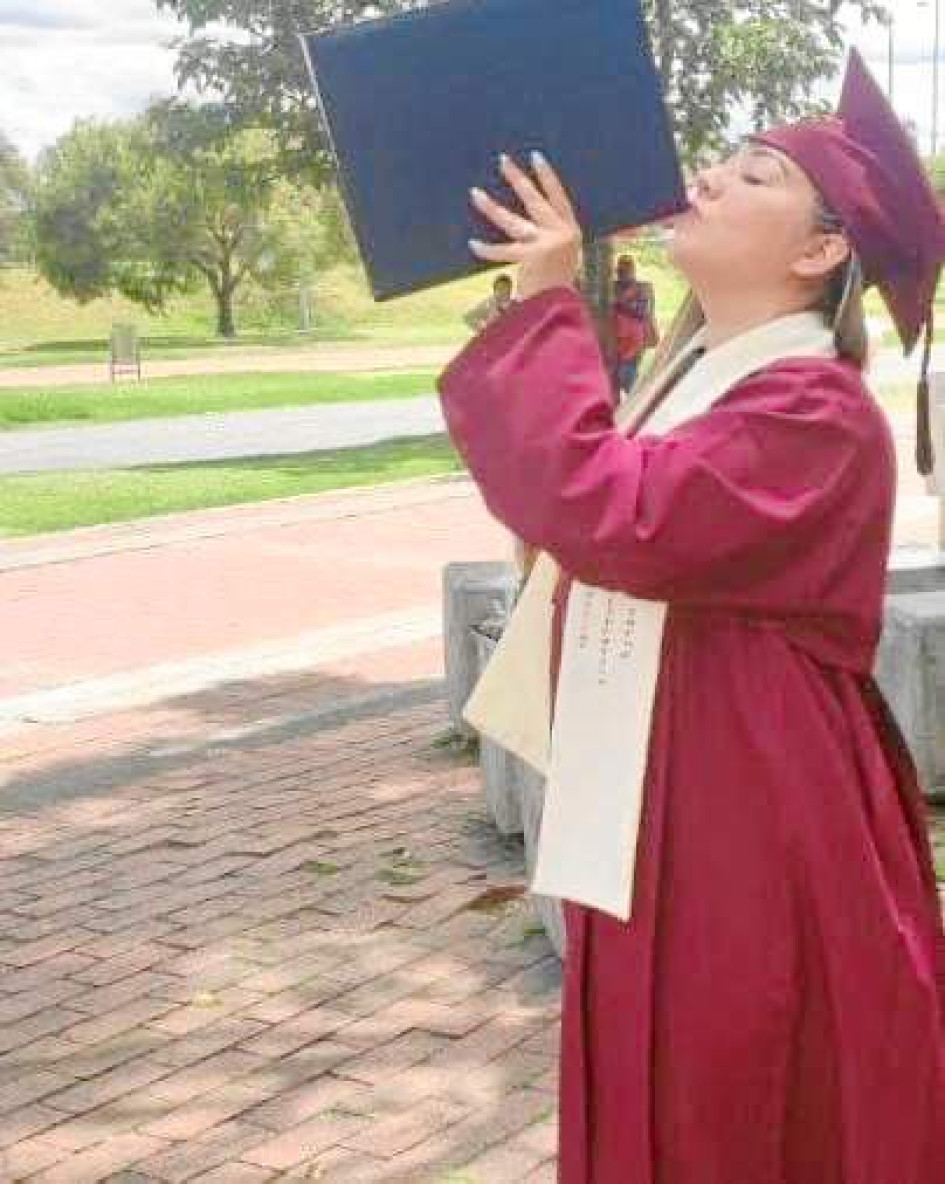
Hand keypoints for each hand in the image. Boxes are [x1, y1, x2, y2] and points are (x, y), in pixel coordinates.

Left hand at [469, 153, 581, 302]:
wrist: (561, 310)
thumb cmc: (559, 289)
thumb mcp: (563, 260)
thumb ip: (551, 241)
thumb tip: (529, 224)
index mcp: (572, 231)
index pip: (559, 196)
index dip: (547, 177)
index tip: (535, 157)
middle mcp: (561, 234)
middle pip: (534, 200)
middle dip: (517, 179)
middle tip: (502, 161)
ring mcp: (546, 245)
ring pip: (512, 221)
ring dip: (491, 207)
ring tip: (475, 193)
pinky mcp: (531, 259)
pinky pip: (503, 251)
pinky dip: (488, 250)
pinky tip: (473, 243)